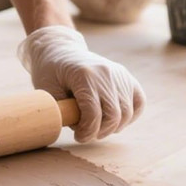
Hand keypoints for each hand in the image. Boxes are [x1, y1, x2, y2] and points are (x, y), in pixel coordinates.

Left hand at [18, 25, 145, 141]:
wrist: (59, 48)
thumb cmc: (49, 70)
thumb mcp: (47, 89)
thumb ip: (62, 110)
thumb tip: (78, 130)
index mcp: (84, 75)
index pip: (93, 113)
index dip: (88, 131)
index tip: (78, 137)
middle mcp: (106, 73)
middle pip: (114, 115)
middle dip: (100, 132)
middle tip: (87, 134)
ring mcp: (119, 74)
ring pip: (127, 112)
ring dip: (114, 127)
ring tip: (98, 128)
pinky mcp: (126, 76)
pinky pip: (139, 101)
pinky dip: (130, 116)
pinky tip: (115, 120)